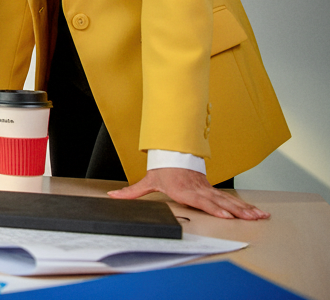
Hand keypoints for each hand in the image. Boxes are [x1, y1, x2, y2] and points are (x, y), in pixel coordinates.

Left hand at [108, 167, 268, 219]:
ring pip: (229, 200)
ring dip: (245, 209)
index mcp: (184, 190)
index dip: (213, 207)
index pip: (200, 200)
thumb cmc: (162, 170)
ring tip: (260, 217)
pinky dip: (245, 206)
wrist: (172, 153)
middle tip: (251, 219)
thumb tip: (113, 197)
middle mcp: (199, 190)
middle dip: (237, 211)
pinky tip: (257, 212)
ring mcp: (207, 190)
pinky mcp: (212, 190)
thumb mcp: (147, 181)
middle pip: (220, 201)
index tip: (225, 215)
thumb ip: (132, 192)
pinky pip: (230, 199)